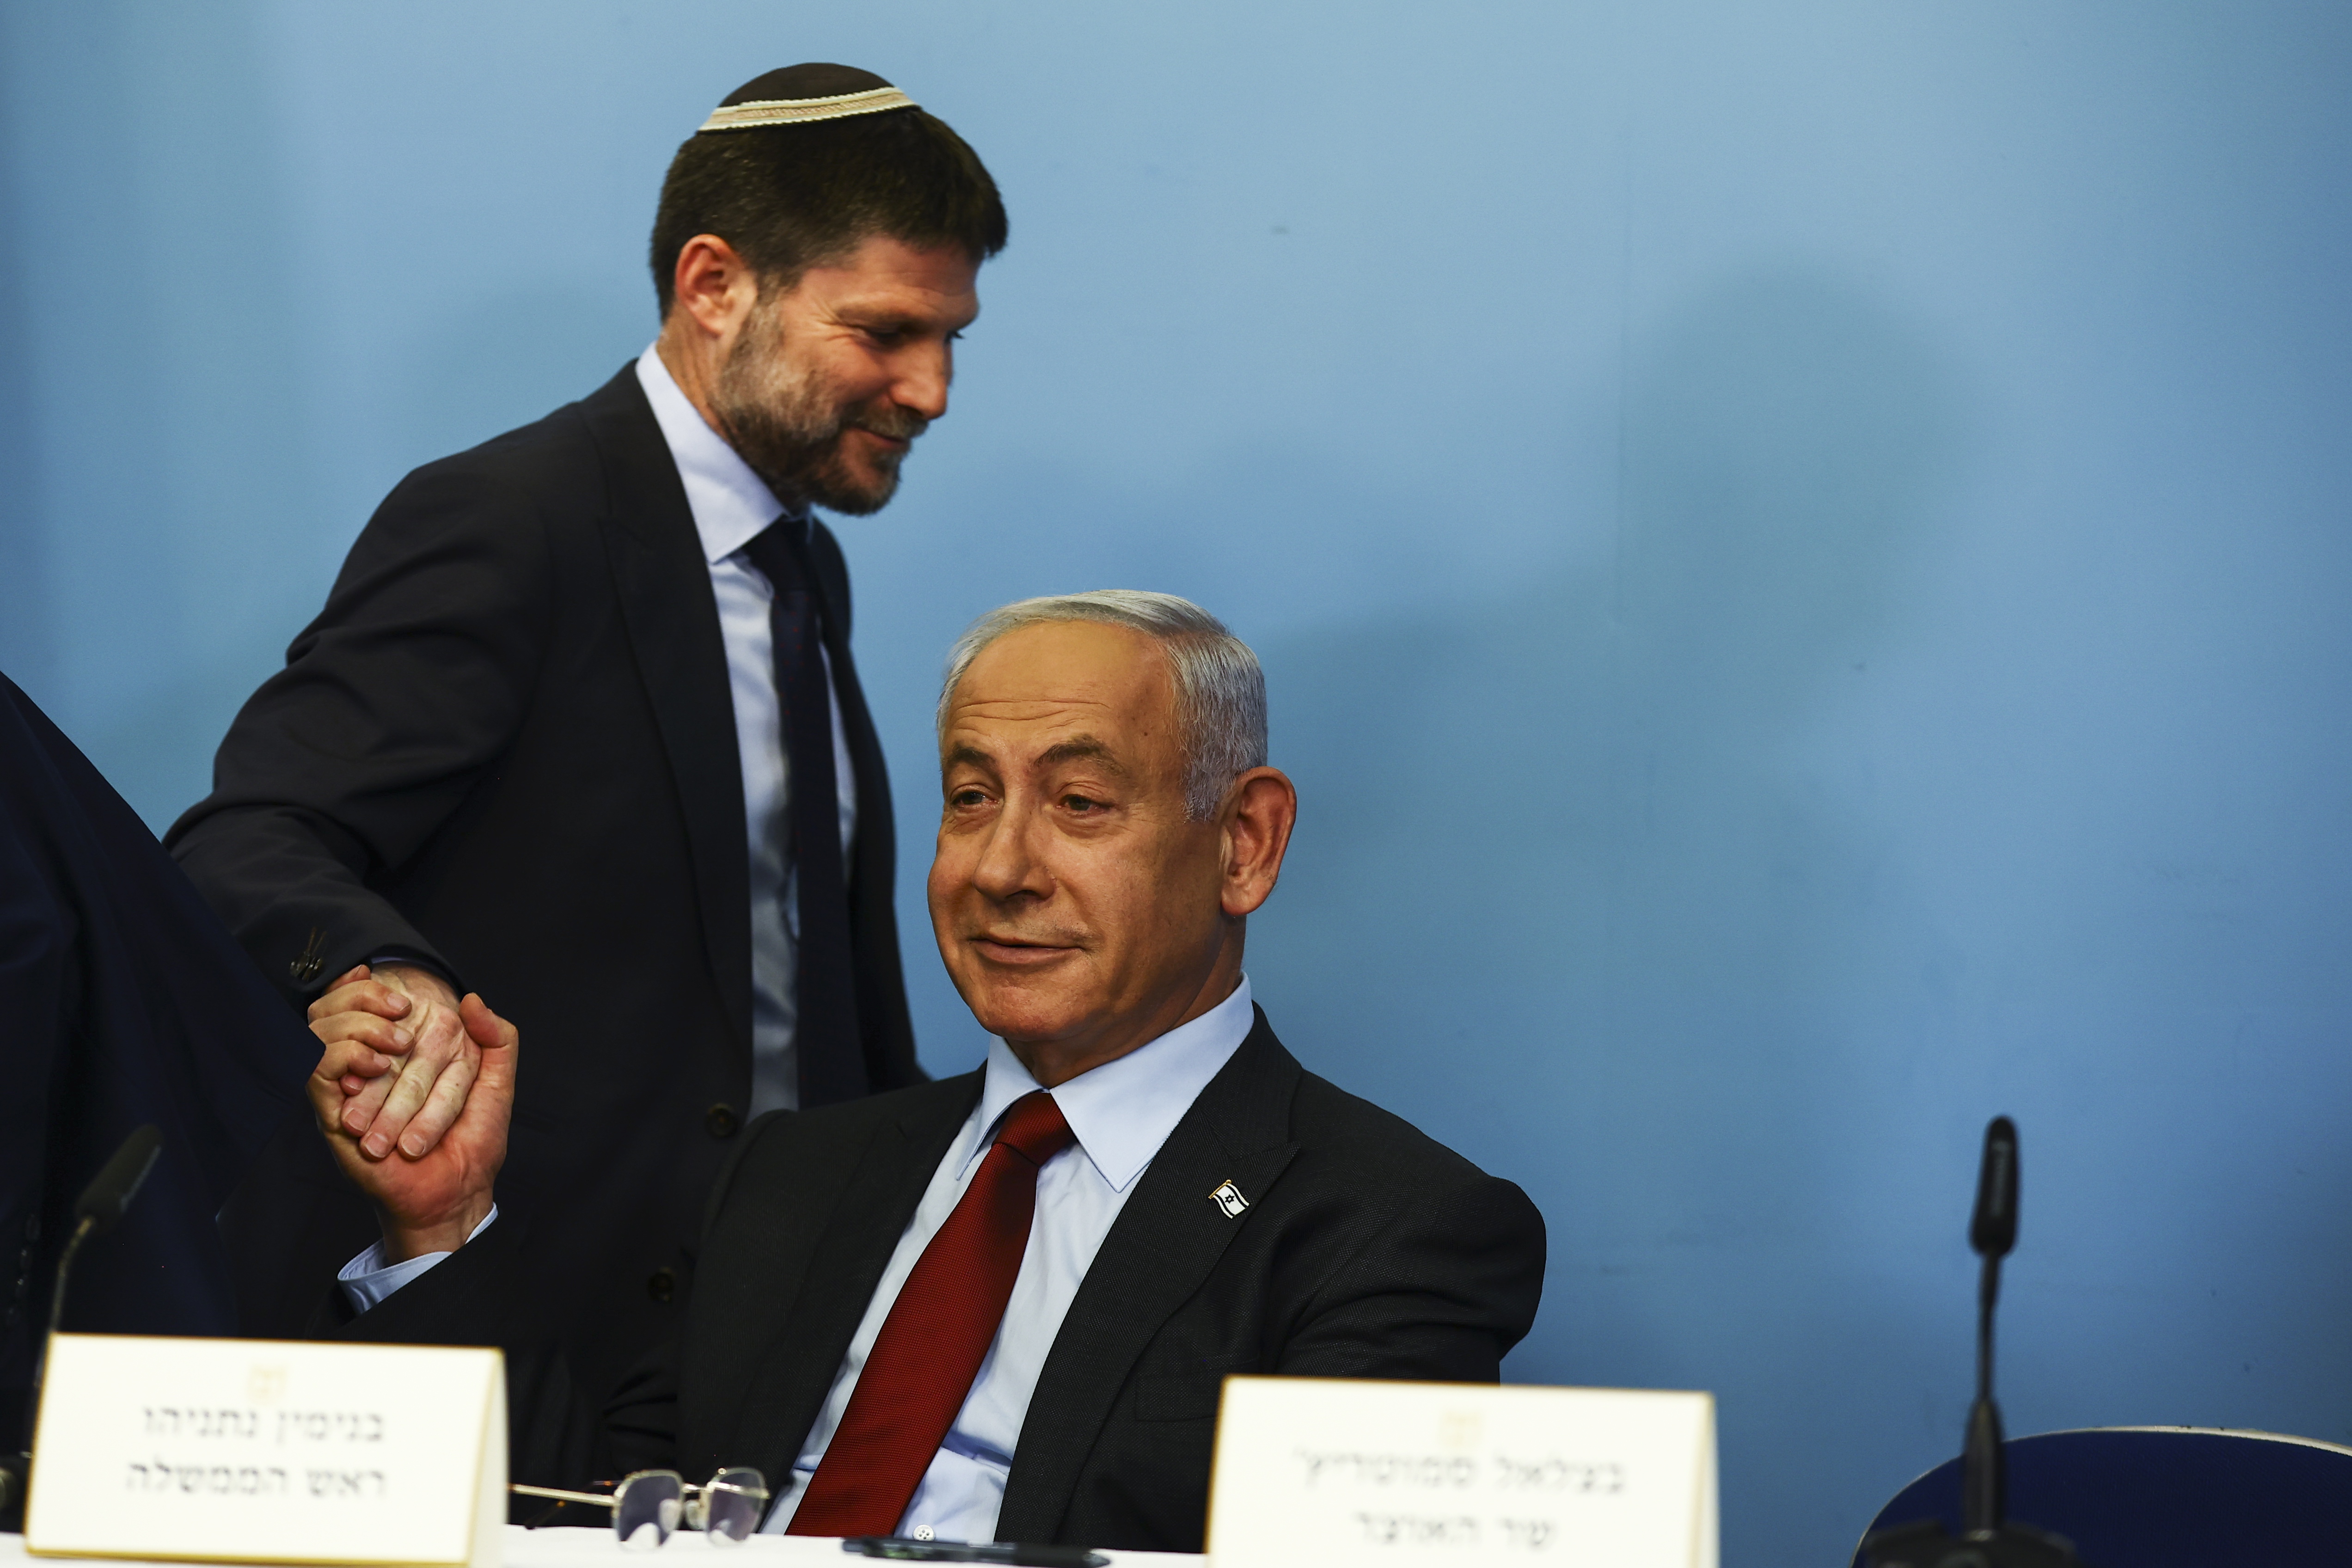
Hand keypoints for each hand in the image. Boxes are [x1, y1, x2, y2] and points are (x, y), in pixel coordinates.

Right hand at [309, 992, 516, 1260]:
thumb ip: (498, 1040)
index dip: (367, 986)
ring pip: (325, 1035)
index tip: (387, 977)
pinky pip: (317, 1069)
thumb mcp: (497, 1084)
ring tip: (392, 1046)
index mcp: (401, 1057)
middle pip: (342, 1013)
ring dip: (358, 1028)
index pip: (367, 1005)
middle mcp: (369, 1070)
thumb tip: (473, 999)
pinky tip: (375, 1068)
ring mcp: (347, 1091)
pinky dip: (345, 1058)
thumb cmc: (474, 1141)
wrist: (456, 1192)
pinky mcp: (332, 1113)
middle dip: (366, 1002)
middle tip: (400, 1006)